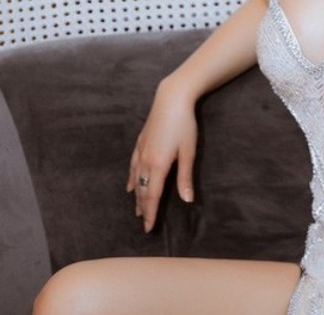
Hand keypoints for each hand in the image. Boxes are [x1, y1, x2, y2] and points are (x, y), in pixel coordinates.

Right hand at [126, 78, 197, 231]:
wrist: (172, 100)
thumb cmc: (184, 125)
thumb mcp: (188, 152)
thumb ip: (185, 177)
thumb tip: (187, 200)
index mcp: (158, 166)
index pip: (152, 196)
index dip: (150, 214)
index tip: (149, 229)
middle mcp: (145, 161)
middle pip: (142, 191)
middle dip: (143, 208)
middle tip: (144, 223)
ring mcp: (140, 151)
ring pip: (135, 180)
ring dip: (136, 196)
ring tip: (137, 209)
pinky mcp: (140, 142)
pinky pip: (132, 166)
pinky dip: (131, 179)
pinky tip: (129, 185)